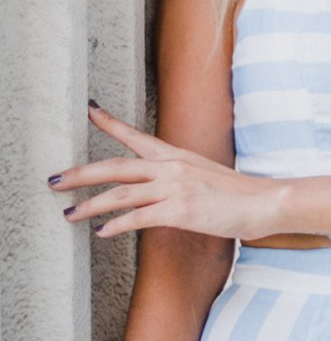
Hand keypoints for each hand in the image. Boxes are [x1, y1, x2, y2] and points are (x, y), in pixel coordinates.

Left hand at [47, 101, 285, 239]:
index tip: (89, 109)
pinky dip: (118, 224)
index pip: (136, 135)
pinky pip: (140, 217)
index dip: (109, 122)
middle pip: (117, 165)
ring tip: (69, 214)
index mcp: (176, 155)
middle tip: (55, 180)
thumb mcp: (202, 174)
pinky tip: (103, 232)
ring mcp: (175, 187)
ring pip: (121, 193)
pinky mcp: (180, 209)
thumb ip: (175, 176)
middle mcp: (172, 166)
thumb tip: (154, 185)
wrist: (262, 200)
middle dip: (81, 173)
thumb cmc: (234, 192)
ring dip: (90, 205)